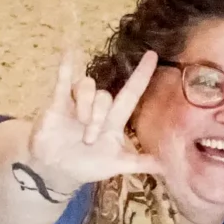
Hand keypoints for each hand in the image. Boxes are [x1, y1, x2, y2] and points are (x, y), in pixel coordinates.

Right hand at [24, 50, 159, 196]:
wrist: (56, 171)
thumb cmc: (88, 165)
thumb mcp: (116, 165)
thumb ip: (140, 163)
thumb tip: (167, 166)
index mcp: (114, 120)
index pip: (131, 93)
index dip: (142, 75)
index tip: (153, 55)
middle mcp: (98, 107)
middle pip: (105, 96)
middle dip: (98, 116)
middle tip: (89, 139)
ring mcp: (78, 103)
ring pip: (87, 87)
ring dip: (84, 106)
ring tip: (78, 126)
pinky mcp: (58, 103)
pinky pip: (63, 81)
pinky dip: (66, 68)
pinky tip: (69, 53)